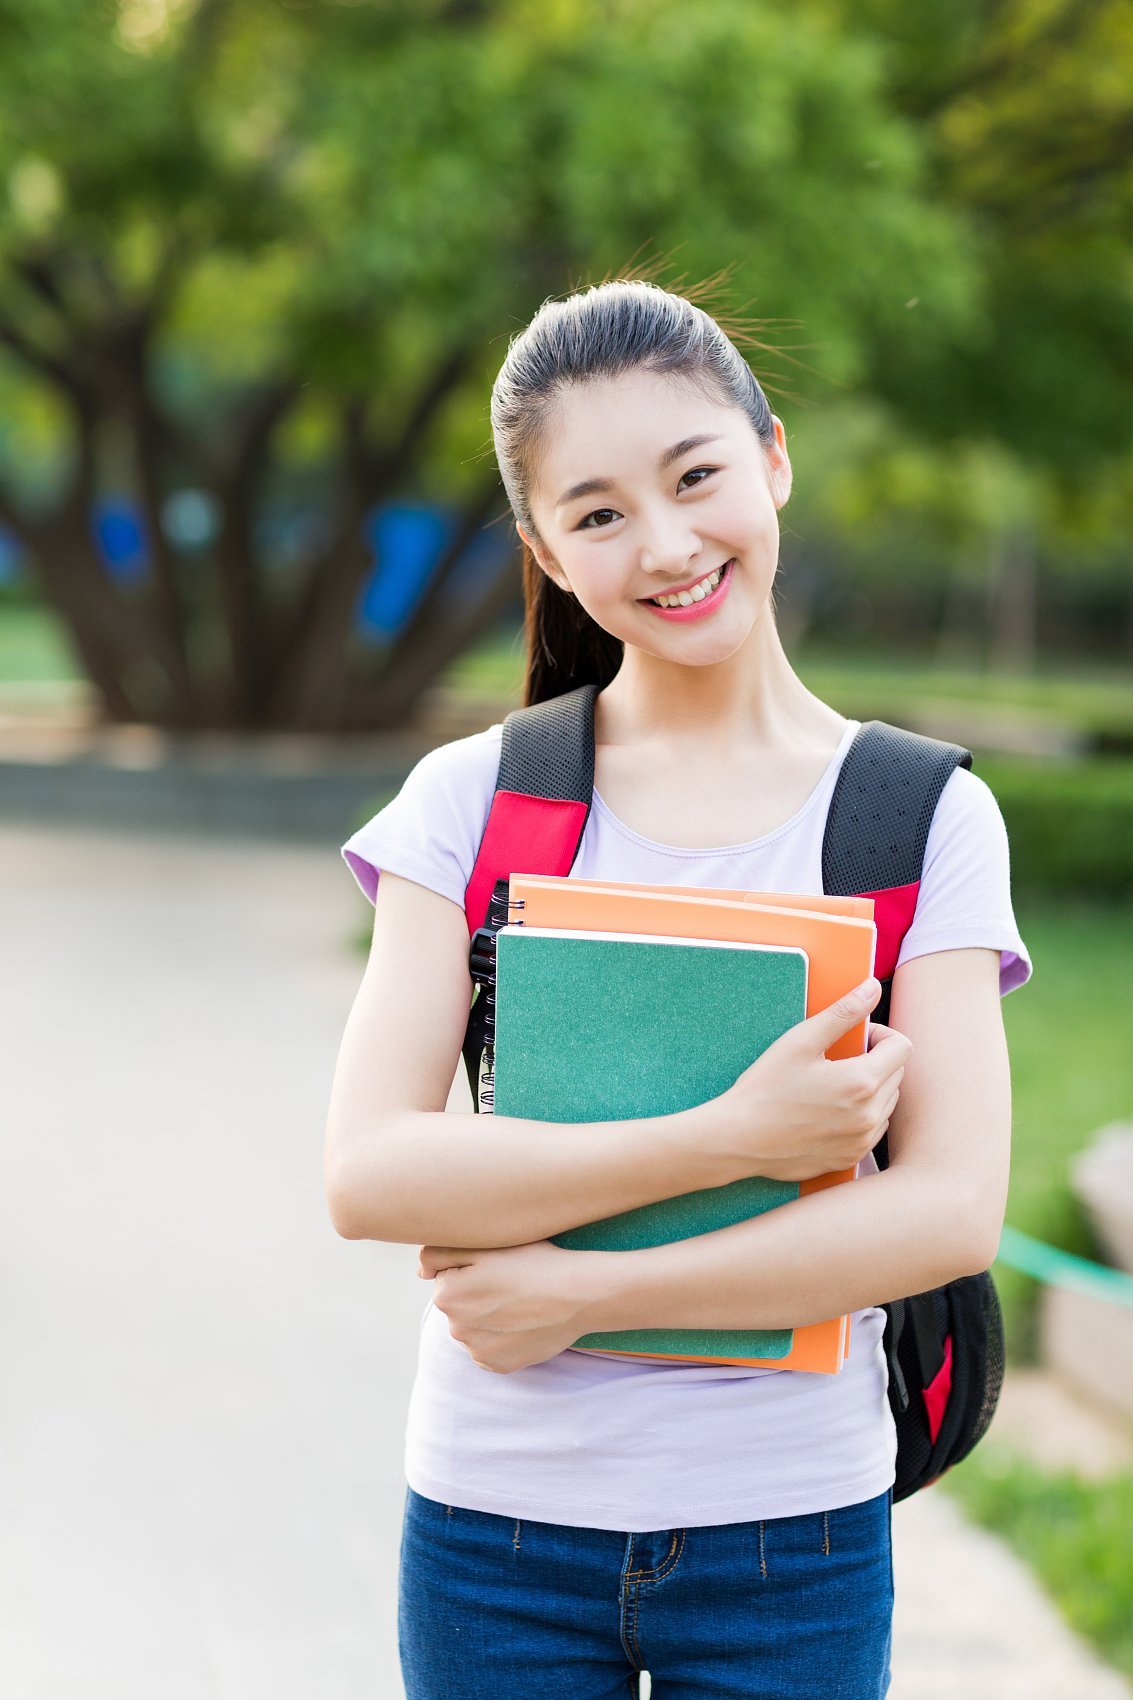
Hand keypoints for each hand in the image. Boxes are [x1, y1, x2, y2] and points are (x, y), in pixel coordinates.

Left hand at [419, 1240, 607, 1373]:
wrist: (578, 1294)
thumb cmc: (534, 1262)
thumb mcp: (486, 1244)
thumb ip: (440, 1252)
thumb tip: (419, 1271)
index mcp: (446, 1295)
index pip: (447, 1277)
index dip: (473, 1269)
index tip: (499, 1268)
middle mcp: (455, 1328)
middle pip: (459, 1306)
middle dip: (477, 1295)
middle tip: (512, 1283)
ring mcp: (477, 1351)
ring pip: (474, 1328)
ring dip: (489, 1317)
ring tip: (521, 1303)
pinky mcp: (497, 1366)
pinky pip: (490, 1348)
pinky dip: (502, 1338)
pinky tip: (523, 1323)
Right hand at [715, 979, 911, 1180]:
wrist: (739, 1139)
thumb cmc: (765, 1088)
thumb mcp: (801, 1040)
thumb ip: (843, 1012)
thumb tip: (872, 987)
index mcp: (861, 1081)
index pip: (902, 1047)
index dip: (880, 1034)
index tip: (856, 1038)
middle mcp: (869, 1115)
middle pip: (897, 1073)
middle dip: (876, 1060)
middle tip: (838, 1060)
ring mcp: (861, 1140)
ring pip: (888, 1101)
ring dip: (872, 1088)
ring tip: (832, 1086)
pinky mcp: (851, 1156)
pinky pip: (874, 1128)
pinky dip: (862, 1114)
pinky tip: (830, 1110)